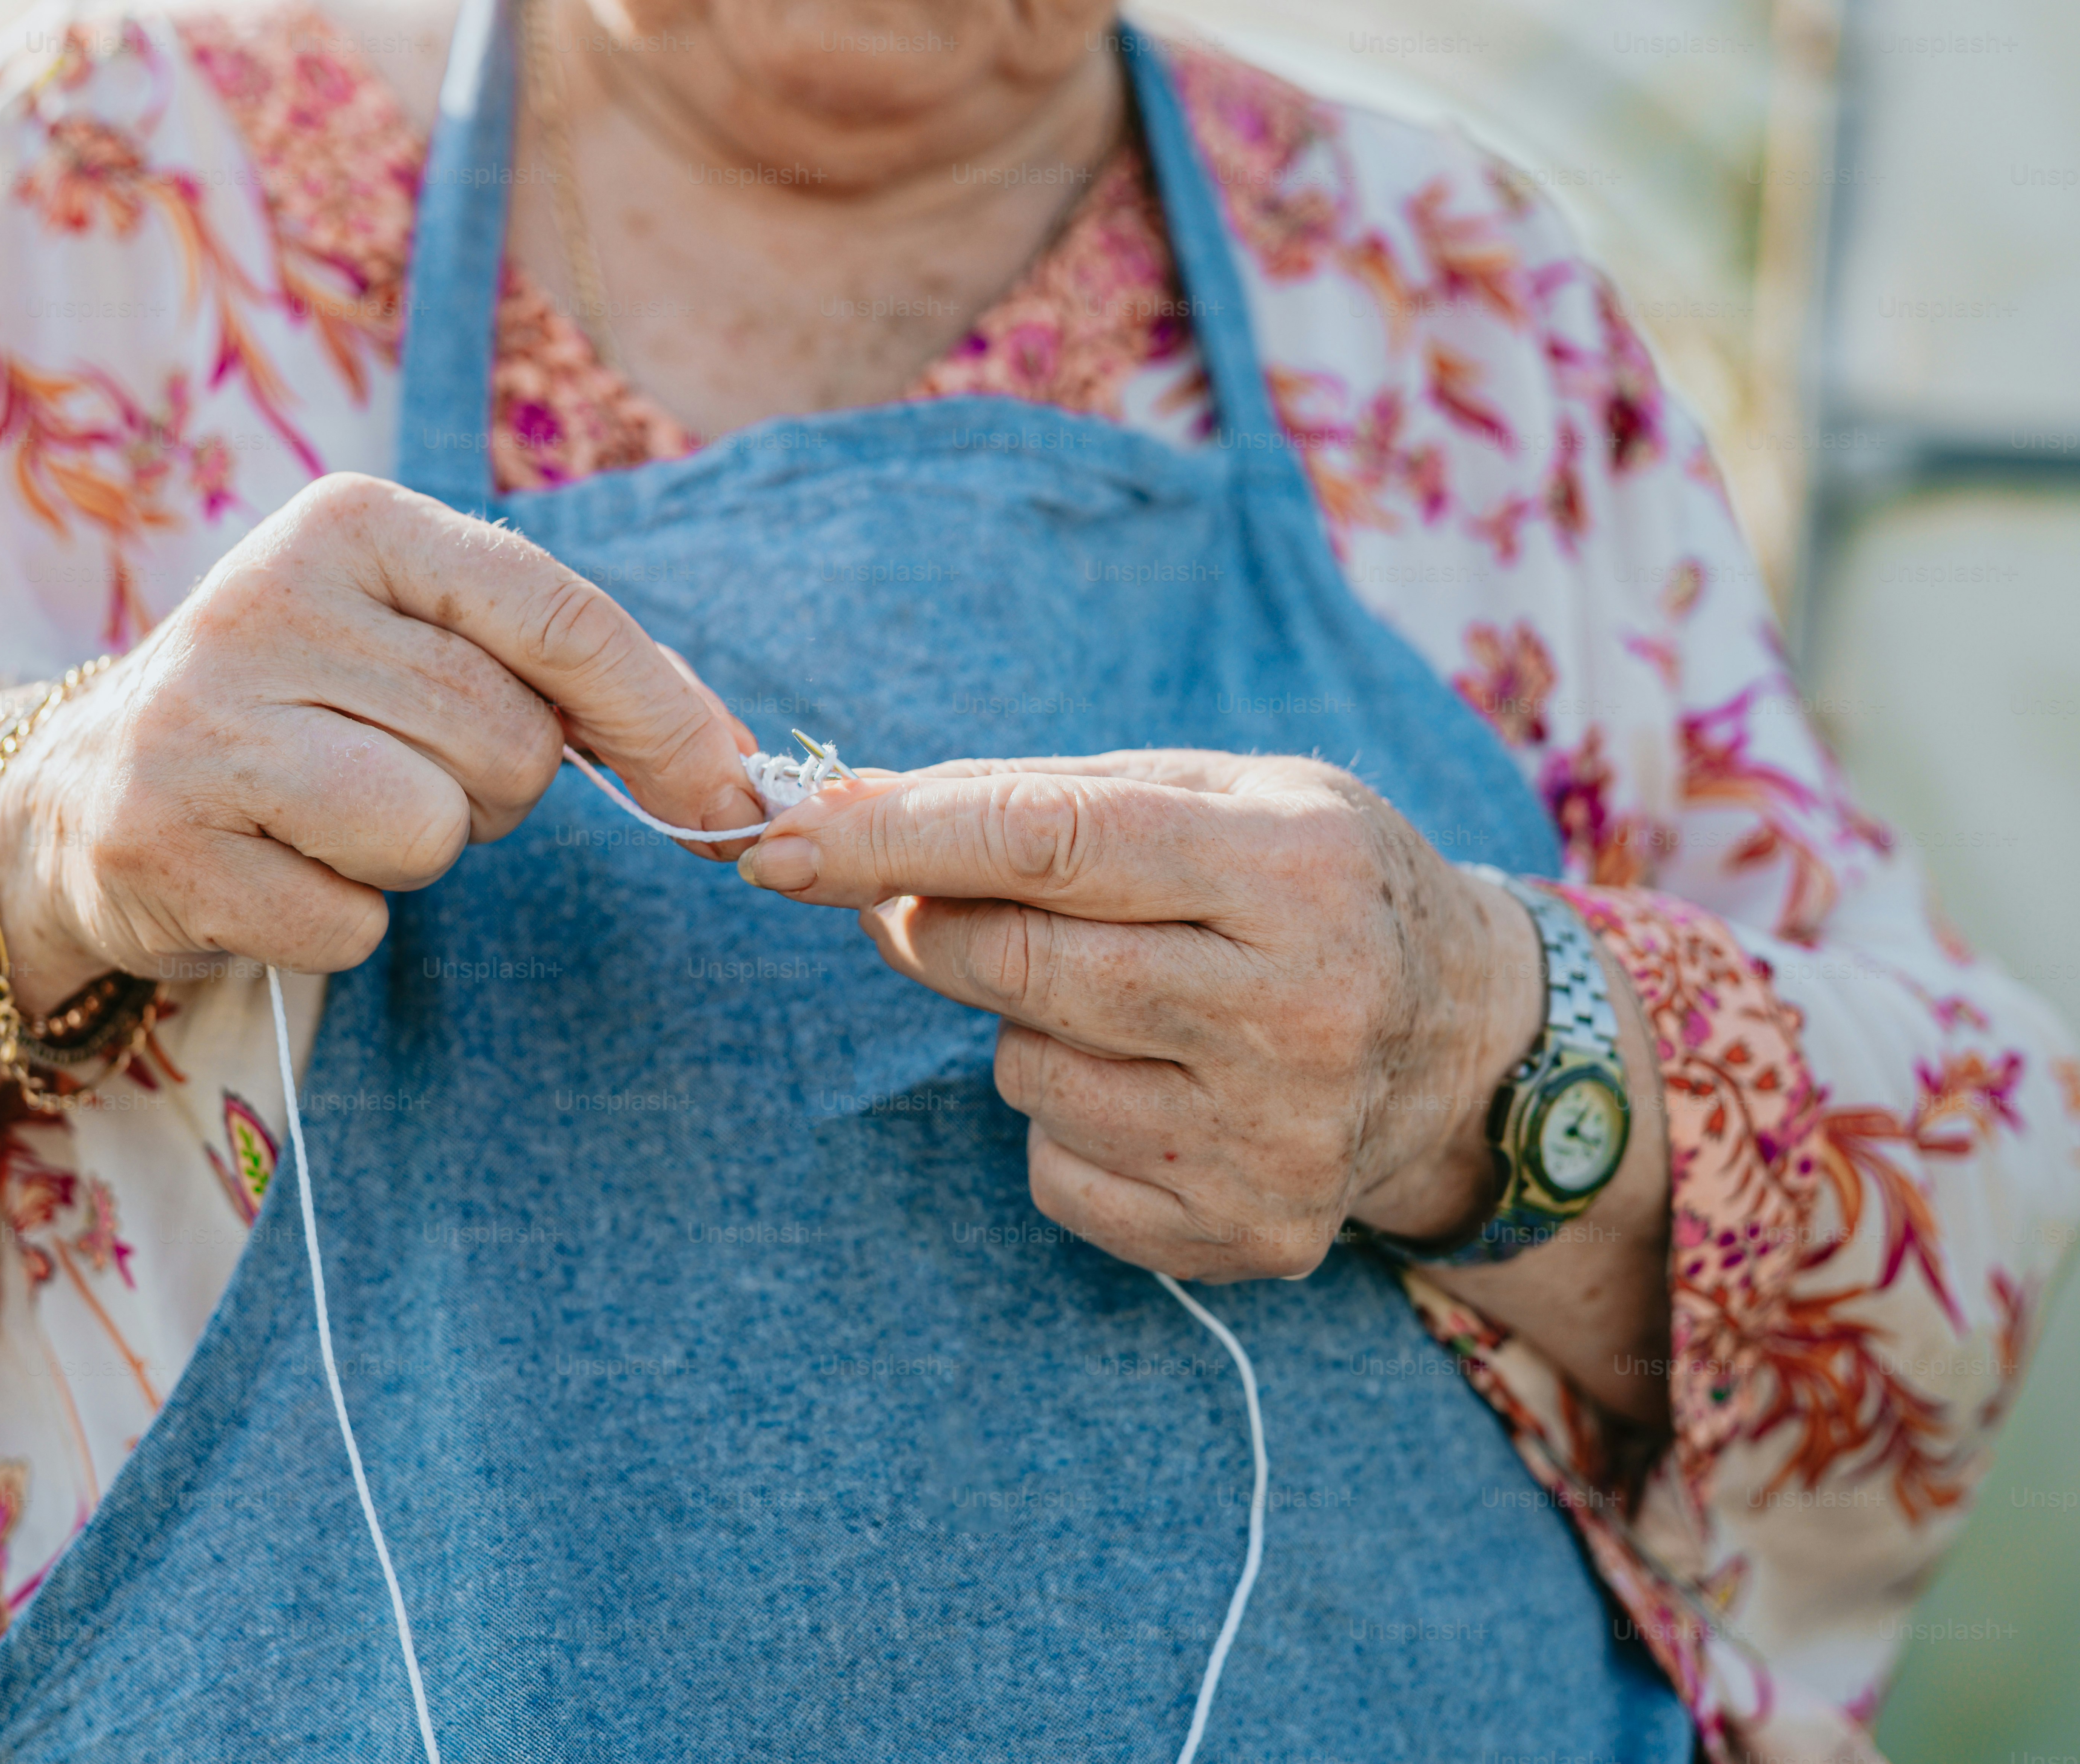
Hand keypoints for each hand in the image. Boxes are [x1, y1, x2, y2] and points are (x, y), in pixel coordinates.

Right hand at [0, 473, 762, 1008]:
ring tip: (323, 816)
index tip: (725, 789)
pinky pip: (355, 922)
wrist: (87, 792)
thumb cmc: (301, 714)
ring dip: (412, 854)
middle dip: (489, 787)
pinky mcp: (162, 840)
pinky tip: (268, 869)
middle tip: (387, 768)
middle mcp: (268, 599)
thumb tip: (731, 764)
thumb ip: (566, 670)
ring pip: (435, 831)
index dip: (662, 716)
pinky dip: (337, 920)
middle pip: (508, 739)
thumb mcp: (418, 639)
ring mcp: (200, 722)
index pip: (559, 614)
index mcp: (352, 522)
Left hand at [734, 750, 1546, 1281]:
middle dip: (936, 928)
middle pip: (1019, 967)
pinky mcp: (1252, 1232)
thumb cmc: (1315, 887)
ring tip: (1124, 1002)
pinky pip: (1057, 1171)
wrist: (1471, 1046)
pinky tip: (1155, 1087)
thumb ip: (1033, 798)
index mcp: (1296, 867)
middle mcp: (1299, 1011)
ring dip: (1025, 1027)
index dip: (894, 842)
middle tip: (933, 905)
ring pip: (1027, 1073)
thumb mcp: (1217, 793)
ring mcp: (1278, 1139)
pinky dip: (1068, 1120)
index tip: (776, 840)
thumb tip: (838, 813)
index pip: (1045, 843)